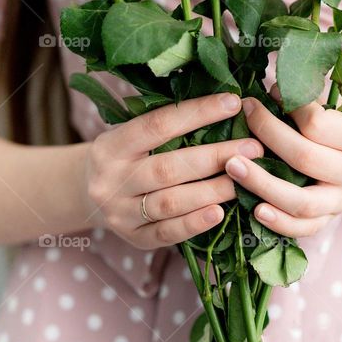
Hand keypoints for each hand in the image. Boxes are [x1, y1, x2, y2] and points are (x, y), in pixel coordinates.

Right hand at [82, 93, 262, 249]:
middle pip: (168, 168)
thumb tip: (222, 103)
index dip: (197, 113)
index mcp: (111, 146)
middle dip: (215, 156)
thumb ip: (165, 124)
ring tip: (247, 179)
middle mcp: (111, 180)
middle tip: (254, 148)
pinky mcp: (134, 239)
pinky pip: (168, 233)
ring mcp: (120, 213)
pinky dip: (195, 223)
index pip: (157, 125)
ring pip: (171, 202)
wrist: (88, 196)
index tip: (233, 104)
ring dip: (213, 190)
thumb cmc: (125, 157)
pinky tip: (220, 213)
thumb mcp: (130, 135)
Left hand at [225, 97, 341, 237]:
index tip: (268, 93)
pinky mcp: (329, 220)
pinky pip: (302, 228)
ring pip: (302, 201)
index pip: (321, 124)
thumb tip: (271, 88)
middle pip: (306, 158)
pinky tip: (255, 209)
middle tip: (244, 117)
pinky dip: (279, 223)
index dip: (292, 106)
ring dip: (263, 184)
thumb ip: (312, 97)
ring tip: (232, 166)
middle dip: (269, 136)